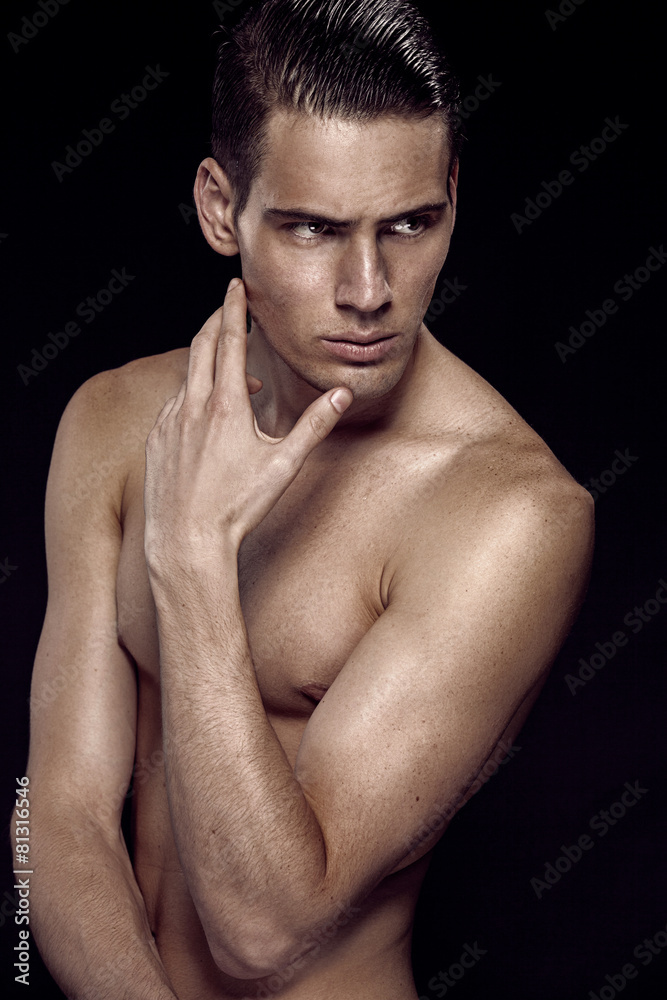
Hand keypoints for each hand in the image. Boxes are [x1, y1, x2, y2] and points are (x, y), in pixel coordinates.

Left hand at [143, 278, 352, 567]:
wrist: (186, 541)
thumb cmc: (238, 507)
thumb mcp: (284, 465)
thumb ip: (314, 425)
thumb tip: (341, 395)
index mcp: (226, 406)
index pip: (230, 341)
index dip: (234, 309)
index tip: (235, 286)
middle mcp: (192, 406)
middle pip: (201, 346)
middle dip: (216, 321)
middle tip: (228, 309)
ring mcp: (169, 422)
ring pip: (187, 377)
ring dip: (209, 368)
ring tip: (236, 384)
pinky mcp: (156, 440)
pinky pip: (174, 404)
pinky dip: (192, 397)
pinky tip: (208, 418)